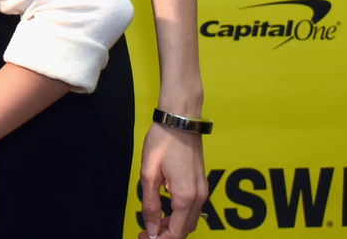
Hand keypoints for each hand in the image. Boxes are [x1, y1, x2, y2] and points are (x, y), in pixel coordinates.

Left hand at [138, 124, 206, 238]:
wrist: (180, 119)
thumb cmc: (163, 141)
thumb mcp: (149, 173)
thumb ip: (150, 204)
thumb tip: (152, 229)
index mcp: (185, 196)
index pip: (176, 233)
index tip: (144, 237)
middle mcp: (199, 196)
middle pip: (185, 230)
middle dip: (166, 235)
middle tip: (146, 233)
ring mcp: (202, 189)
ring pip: (190, 220)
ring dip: (173, 226)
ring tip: (153, 223)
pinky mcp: (201, 182)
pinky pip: (193, 208)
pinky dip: (180, 215)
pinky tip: (164, 208)